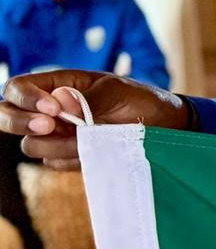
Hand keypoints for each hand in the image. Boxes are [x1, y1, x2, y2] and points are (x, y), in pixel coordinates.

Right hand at [0, 71, 189, 170]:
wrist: (165, 128)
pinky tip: (96, 151)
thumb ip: (89, 98)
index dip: (25, 99)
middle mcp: (49, 111)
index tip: (52, 109)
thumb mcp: (119, 91)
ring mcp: (56, 136)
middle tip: (50, 126)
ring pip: (31, 145)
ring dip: (57, 144)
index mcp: (57, 85)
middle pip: (6, 116)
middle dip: (20, 122)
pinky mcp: (67, 158)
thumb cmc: (141, 100)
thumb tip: (60, 102)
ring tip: (91, 138)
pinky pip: (54, 163)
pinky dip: (71, 160)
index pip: (17, 88)